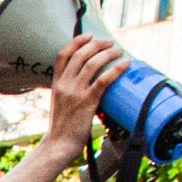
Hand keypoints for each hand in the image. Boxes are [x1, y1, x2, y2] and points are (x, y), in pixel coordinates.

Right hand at [41, 34, 127, 151]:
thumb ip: (69, 91)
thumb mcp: (60, 104)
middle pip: (80, 54)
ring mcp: (75, 92)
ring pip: (92, 63)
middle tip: (109, 43)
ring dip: (107, 53)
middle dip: (97, 44)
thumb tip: (88, 85)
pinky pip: (103, 80)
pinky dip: (115, 69)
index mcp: (56, 84)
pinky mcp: (87, 102)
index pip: (62, 55)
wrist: (58, 145)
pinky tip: (124, 64)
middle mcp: (64, 84)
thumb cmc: (61, 128)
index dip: (76, 41)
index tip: (88, 35)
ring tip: (118, 51)